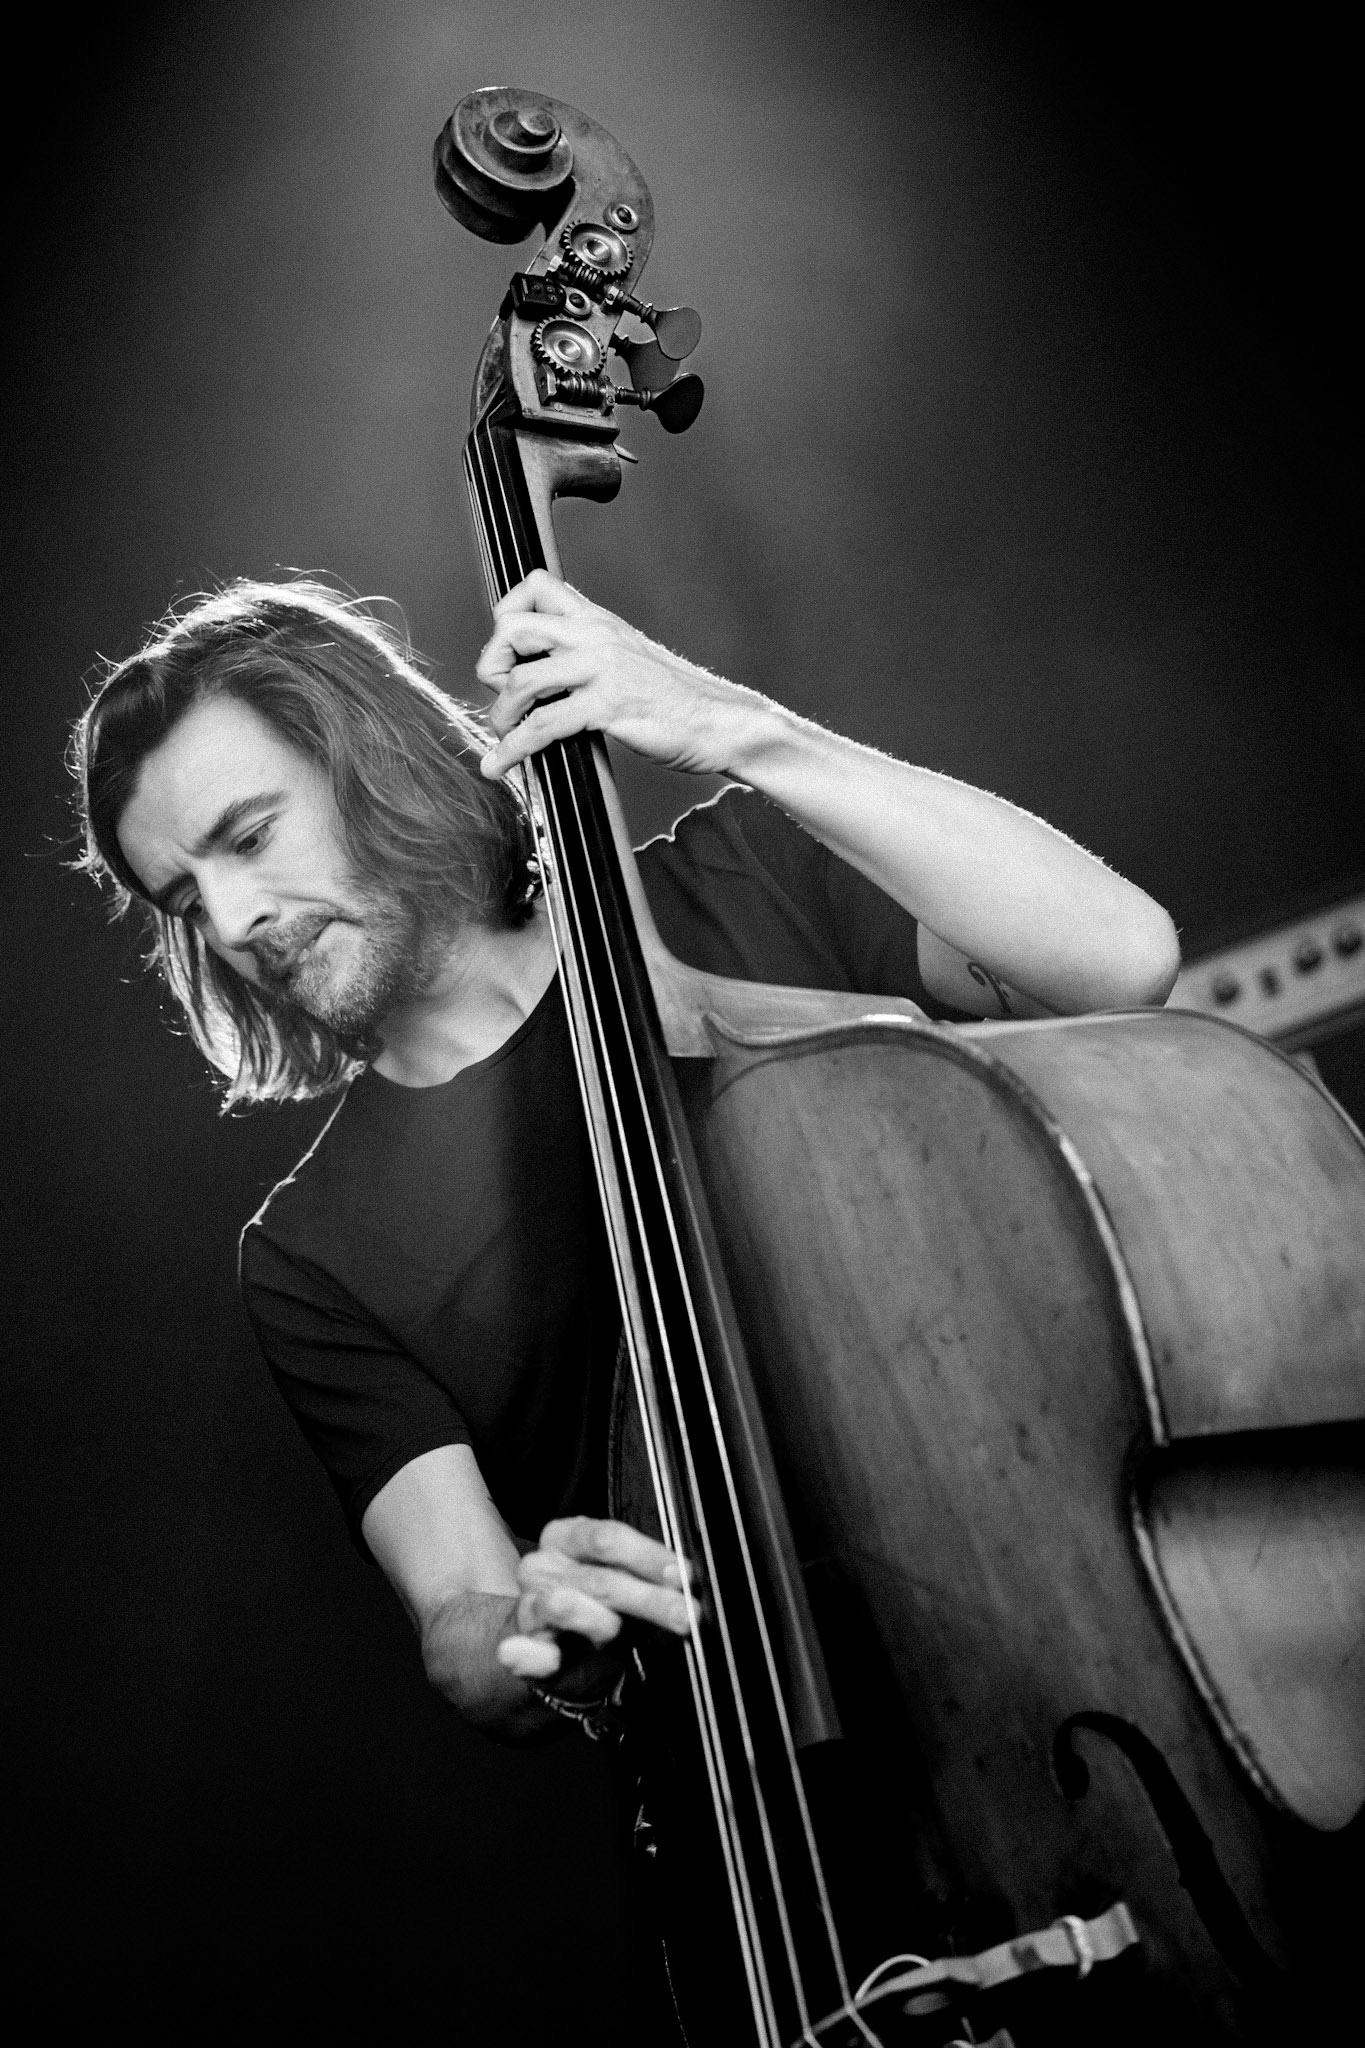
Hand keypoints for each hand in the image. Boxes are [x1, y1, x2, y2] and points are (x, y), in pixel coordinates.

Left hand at [475, 570, 768, 781]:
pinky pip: (542, 725)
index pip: (534, 585)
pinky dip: (513, 748)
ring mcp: (602, 669)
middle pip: (513, 627)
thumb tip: (543, 672)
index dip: (506, 615)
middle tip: (500, 695)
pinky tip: (502, 764)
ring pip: (521, 679)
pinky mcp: (608, 706)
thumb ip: (589, 652)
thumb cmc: (676, 700)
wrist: (721, 722)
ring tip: (503, 735)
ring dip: (500, 715)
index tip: (506, 653)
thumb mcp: (628, 659)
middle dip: (492, 665)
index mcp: (598, 619)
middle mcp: (596, 635)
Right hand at [496, 1514, 693, 1693]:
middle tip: (686, 1615)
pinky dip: (538, 1655)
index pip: (609, 1538)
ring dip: (599, 1623)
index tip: (686, 1576)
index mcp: (567, 1536)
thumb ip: (654, 1579)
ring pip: (562, 1605)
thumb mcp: (630, 1586)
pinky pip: (524, 1651)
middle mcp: (541, 1565)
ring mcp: (525, 1606)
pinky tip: (552, 1659)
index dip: (650, 1557)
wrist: (560, 1657)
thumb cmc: (603, 1611)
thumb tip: (689, 1578)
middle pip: (598, 1578)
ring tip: (618, 1634)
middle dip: (648, 1599)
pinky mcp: (518, 1649)